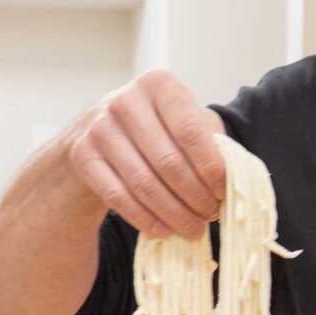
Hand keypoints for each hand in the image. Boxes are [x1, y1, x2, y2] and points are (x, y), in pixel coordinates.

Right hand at [65, 69, 225, 238]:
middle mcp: (125, 100)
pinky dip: (144, 218)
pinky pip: (119, 196)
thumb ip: (208, 138)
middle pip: (169, 162)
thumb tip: (233, 174)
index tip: (225, 193)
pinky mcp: (82, 156)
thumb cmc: (153, 129)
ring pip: (145, 183)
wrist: (92, 135)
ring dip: (174, 213)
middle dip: (196, 196)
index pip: (191, 132)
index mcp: (159, 84)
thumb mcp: (181, 120)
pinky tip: (163, 230)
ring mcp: (99, 128)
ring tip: (193, 229)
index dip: (212, 168)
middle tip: (211, 216)